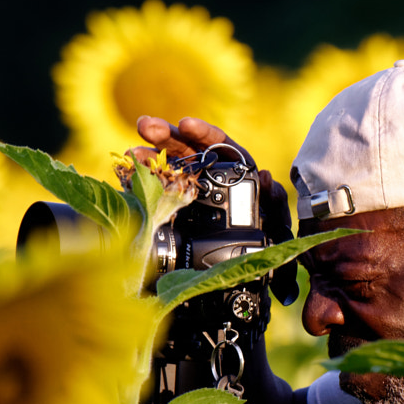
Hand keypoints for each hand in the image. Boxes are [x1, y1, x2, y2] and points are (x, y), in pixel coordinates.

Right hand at [132, 116, 298, 295]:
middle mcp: (208, 176)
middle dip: (166, 136)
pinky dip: (140, 183)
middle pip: (187, 150)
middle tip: (146, 126)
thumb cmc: (265, 247)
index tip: (186, 125)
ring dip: (149, 157)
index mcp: (236, 173)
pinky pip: (154, 192)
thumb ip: (276, 207)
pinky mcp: (171, 209)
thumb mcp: (277, 230)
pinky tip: (126, 176)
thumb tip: (268, 178)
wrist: (241, 277)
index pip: (220, 145)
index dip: (204, 133)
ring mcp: (187, 190)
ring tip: (132, 150)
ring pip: (167, 169)